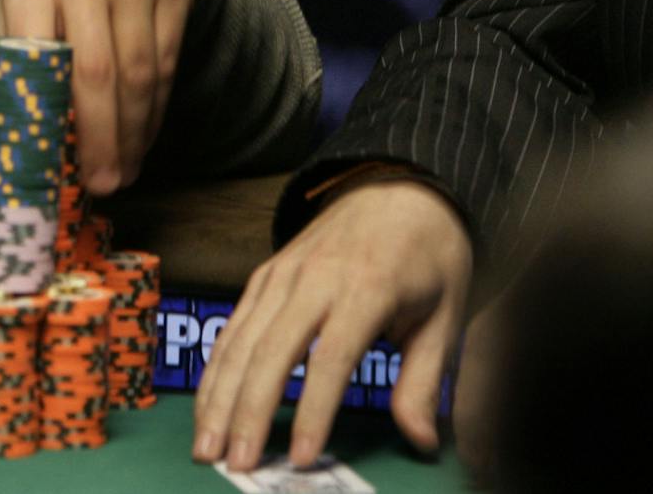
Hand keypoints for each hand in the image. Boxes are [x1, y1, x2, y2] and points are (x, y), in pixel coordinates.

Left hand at [0, 0, 191, 191]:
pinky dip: (159, 103)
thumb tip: (20, 127)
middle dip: (106, 140)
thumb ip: (14, 48)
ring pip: (142, 72)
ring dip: (137, 131)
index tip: (68, 169)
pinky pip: (169, 57)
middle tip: (106, 183)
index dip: (62, 123)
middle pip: (101, 75)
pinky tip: (147, 128)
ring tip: (126, 167)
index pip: (48, 64)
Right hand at [192, 178, 472, 471]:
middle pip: (271, 351)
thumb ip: (424, 380)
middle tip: (234, 463)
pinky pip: (234, 326)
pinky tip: (207, 404)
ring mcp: (281, 274)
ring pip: (240, 340)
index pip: (331, 358)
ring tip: (206, 445)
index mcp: (365, 288)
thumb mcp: (446, 317)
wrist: (398, 189)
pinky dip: (216, 369)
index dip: (311, 411)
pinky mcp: (264, 274)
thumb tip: (421, 441)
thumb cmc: (429, 258)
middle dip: (247, 412)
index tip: (298, 457)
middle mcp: (313, 279)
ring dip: (218, 396)